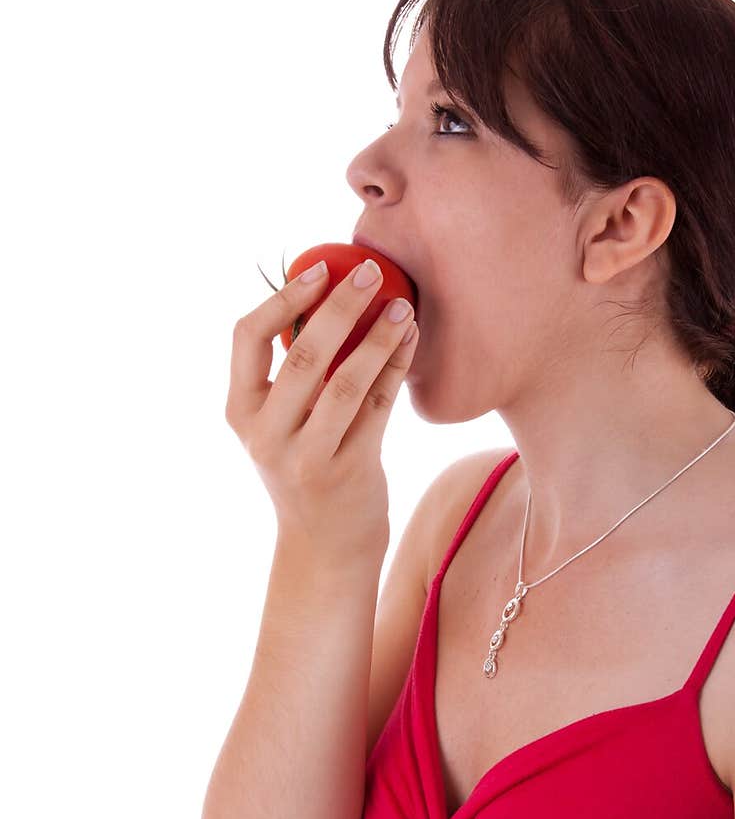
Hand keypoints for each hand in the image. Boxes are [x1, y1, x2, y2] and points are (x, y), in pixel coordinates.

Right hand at [225, 258, 418, 559]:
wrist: (323, 548)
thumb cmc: (305, 469)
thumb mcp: (280, 425)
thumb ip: (292, 373)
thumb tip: (328, 295)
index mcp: (240, 412)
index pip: (247, 337)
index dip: (283, 297)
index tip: (319, 269)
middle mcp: (266, 435)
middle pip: (304, 354)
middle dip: (340, 305)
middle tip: (370, 270)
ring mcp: (306, 456)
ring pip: (346, 382)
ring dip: (378, 337)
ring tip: (403, 306)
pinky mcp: (349, 470)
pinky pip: (378, 407)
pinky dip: (396, 367)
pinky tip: (410, 340)